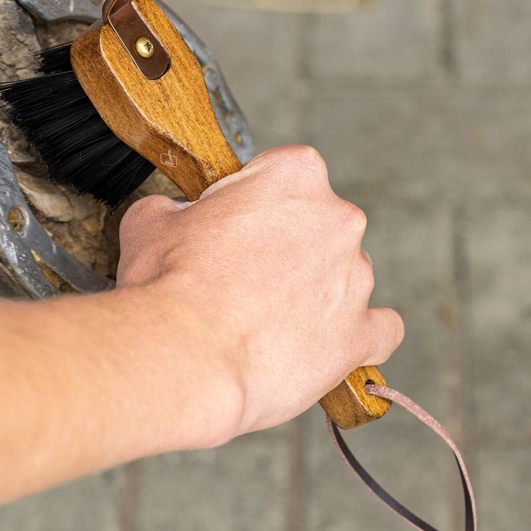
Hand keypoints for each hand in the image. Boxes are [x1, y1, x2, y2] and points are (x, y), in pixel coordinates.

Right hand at [116, 146, 403, 441]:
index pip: (285, 175)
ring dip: (315, 292)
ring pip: (345, 276)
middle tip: (242, 279)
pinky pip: (379, 330)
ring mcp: (355, 279)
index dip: (254, 204)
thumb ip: (178, 207)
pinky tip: (328, 342)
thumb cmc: (167, 285)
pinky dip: (356, 335)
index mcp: (294, 175)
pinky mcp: (359, 335)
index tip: (232, 230)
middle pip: (319, 226)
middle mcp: (337, 219)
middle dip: (287, 248)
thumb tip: (179, 216)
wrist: (183, 356)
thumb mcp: (151, 221)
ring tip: (267, 322)